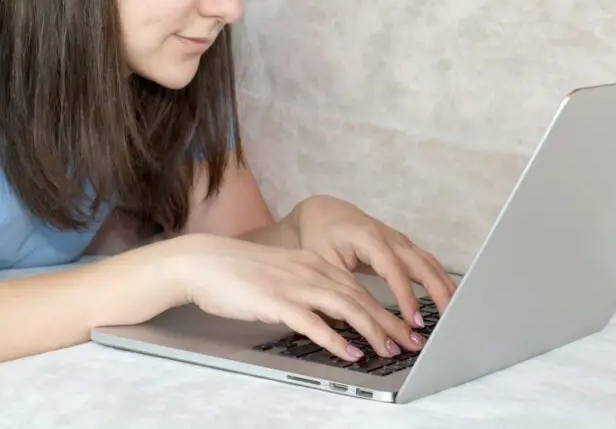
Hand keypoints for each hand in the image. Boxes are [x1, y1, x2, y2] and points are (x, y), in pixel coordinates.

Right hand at [170, 233, 424, 361]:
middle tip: (412, 342)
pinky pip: (314, 323)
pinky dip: (337, 339)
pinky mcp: (277, 302)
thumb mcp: (282, 275)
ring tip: (390, 350)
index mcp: (313, 263)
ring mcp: (294, 286)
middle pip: (360, 298)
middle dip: (389, 322)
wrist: (204, 262)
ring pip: (345, 308)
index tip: (405, 326)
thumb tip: (330, 314)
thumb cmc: (238, 273)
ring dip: (372, 331)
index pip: (358, 287)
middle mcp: (310, 271)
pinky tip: (351, 353)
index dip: (385, 308)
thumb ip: (308, 289)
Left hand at [285, 195, 456, 332]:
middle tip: (448, 320)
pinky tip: (449, 298)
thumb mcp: (323, 262)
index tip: (414, 321)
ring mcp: (399, 240)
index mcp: (369, 238)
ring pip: (429, 263)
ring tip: (456, 315)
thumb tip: (352, 321)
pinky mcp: (403, 246)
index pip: (393, 270)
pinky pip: (427, 263)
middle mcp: (390, 237)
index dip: (406, 297)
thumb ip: (340, 288)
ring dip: (444, 288)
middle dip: (437, 293)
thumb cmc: (320, 236)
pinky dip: (439, 280)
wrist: (323, 212)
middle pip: (421, 264)